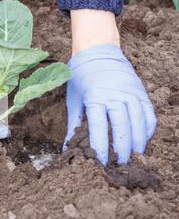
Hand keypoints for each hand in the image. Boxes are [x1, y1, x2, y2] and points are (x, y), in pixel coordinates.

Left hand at [64, 44, 156, 164]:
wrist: (98, 53)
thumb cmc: (81, 79)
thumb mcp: (73, 101)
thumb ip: (73, 126)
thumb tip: (68, 150)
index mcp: (95, 97)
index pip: (99, 128)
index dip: (100, 148)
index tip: (99, 162)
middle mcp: (115, 94)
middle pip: (123, 127)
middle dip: (122, 150)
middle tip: (118, 165)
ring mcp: (131, 92)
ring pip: (139, 122)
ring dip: (137, 143)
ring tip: (132, 158)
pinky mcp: (141, 92)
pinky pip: (149, 114)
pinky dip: (147, 130)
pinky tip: (141, 142)